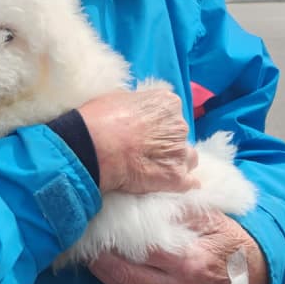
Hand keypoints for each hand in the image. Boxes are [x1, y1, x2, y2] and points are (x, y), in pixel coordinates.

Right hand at [78, 85, 198, 194]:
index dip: (158, 125)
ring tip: (155, 170)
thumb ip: (138, 105)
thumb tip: (137, 113)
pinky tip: (169, 186)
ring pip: (188, 158)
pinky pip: (190, 183)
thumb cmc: (100, 120)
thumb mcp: (119, 98)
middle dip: (166, 144)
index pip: (171, 114)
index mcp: (167, 103)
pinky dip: (182, 185)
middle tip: (146, 152)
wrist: (94, 147)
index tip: (145, 133)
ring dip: (175, 162)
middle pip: (179, 137)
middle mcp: (179, 125)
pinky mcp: (176, 177)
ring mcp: (180, 152)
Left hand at [89, 210, 267, 283]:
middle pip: (125, 273)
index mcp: (187, 262)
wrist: (252, 278)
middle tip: (82, 240)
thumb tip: (141, 197)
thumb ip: (177, 210)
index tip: (97, 223)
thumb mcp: (209, 218)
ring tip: (89, 255)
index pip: (138, 249)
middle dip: (100, 258)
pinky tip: (107, 273)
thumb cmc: (229, 242)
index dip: (114, 238)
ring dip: (103, 274)